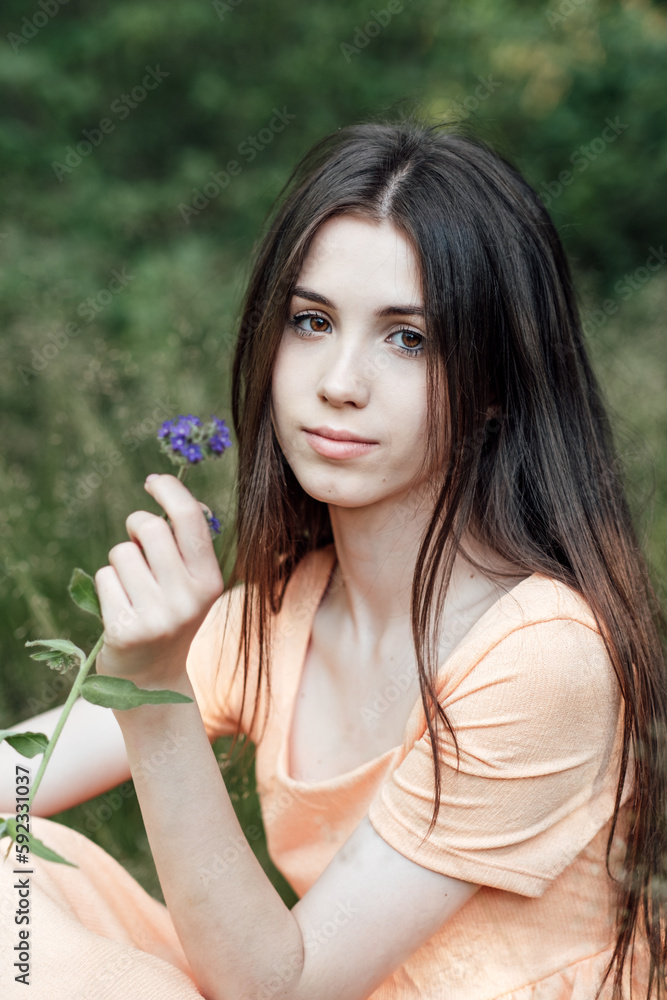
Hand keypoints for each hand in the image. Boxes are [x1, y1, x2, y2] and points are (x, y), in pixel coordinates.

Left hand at [94, 474, 223, 688]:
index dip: (170, 491)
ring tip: (132, 588)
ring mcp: (157, 616)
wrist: (153, 680)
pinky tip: (120, 607)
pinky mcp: (126, 630)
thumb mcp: (192, 585)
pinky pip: (104, 578)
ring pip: (121, 552)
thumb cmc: (170, 616)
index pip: (190, 519)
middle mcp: (188, 598)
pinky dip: (107, 586)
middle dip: (136, 527)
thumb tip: (172, 496)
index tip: (153, 481)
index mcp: (210, 581)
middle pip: (149, 527)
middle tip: (137, 545)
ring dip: (120, 563)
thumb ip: (187, 545)